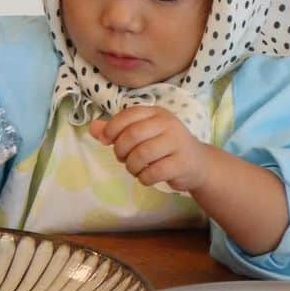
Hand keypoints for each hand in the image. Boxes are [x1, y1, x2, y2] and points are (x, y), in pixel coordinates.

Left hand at [89, 106, 209, 192]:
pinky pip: (154, 172)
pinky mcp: (183, 163)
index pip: (128, 115)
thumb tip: (92, 128)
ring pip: (142, 154)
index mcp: (155, 112)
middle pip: (133, 135)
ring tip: (134, 169)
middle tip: (121, 158)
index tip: (105, 141)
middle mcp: (167, 124)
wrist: (197, 163)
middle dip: (120, 150)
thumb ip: (117, 130)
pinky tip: (146, 177)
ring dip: (132, 166)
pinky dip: (144, 177)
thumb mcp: (141, 134)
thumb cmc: (163, 146)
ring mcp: (177, 142)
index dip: (112, 128)